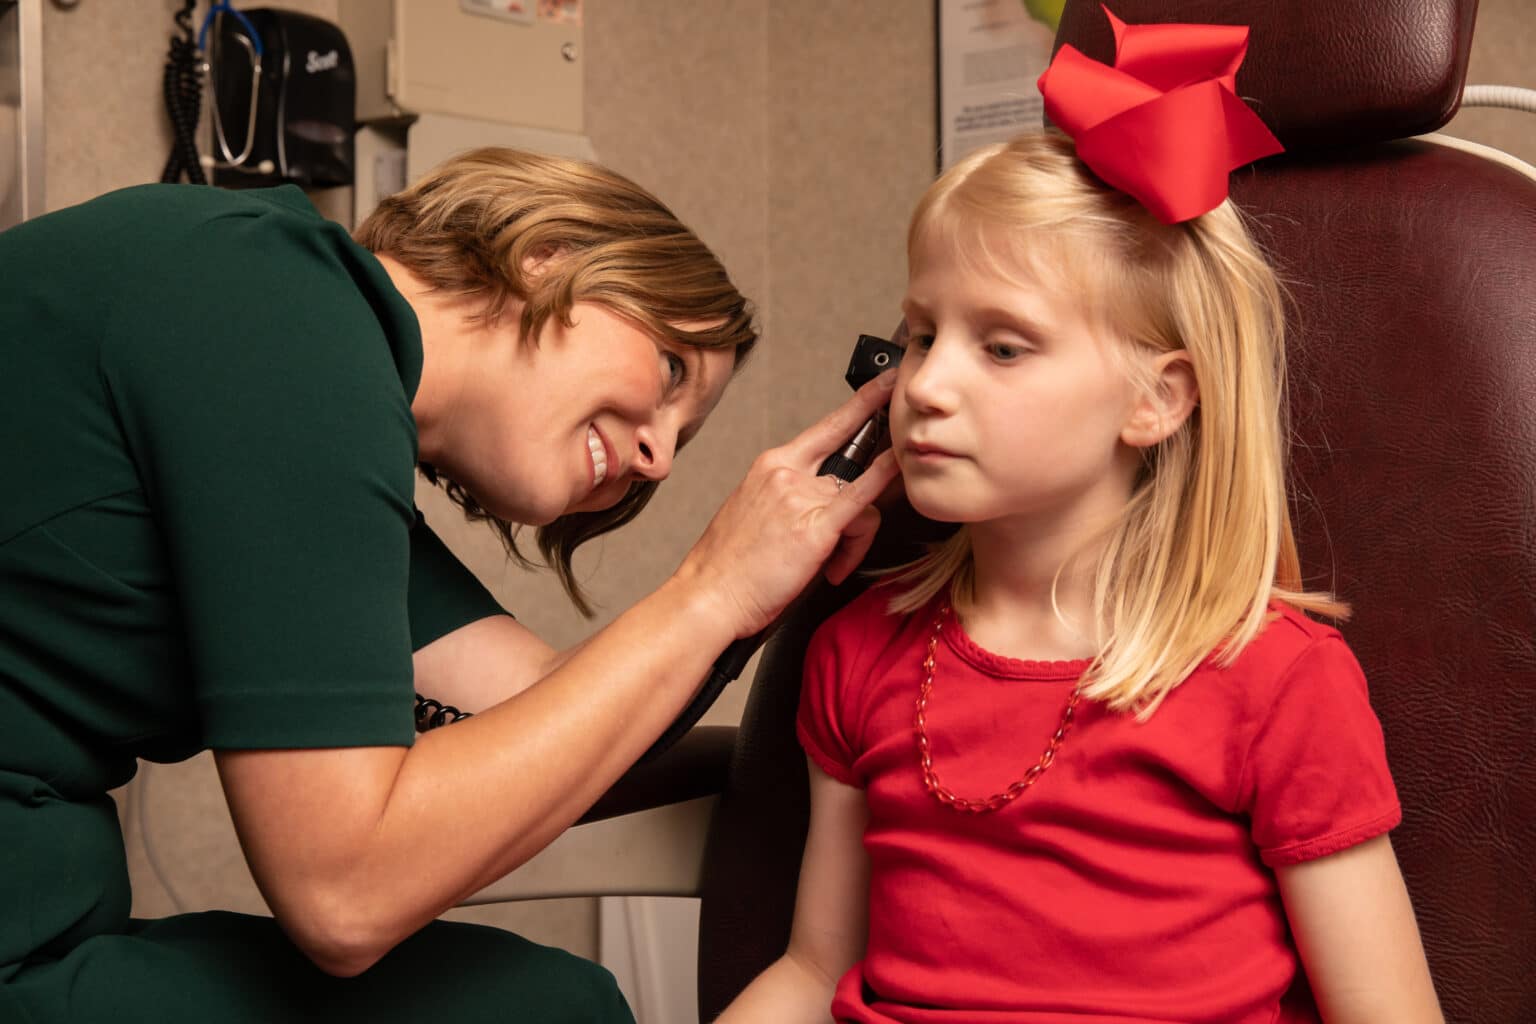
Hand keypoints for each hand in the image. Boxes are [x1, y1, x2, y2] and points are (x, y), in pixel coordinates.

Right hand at [675, 370, 900, 638]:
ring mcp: (800, 497)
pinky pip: (862, 498)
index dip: (857, 405)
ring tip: (833, 566)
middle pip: (849, 447)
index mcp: (770, 466)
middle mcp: (786, 472)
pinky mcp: (814, 528)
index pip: (824, 428)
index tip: (879, 386)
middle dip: (875, 414)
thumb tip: (818, 503)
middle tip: (896, 397)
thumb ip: (786, 497)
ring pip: (861, 494)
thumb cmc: (728, 566)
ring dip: (858, 535)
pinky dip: (884, 481)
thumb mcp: (753, 513)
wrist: (708, 596)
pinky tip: (898, 467)